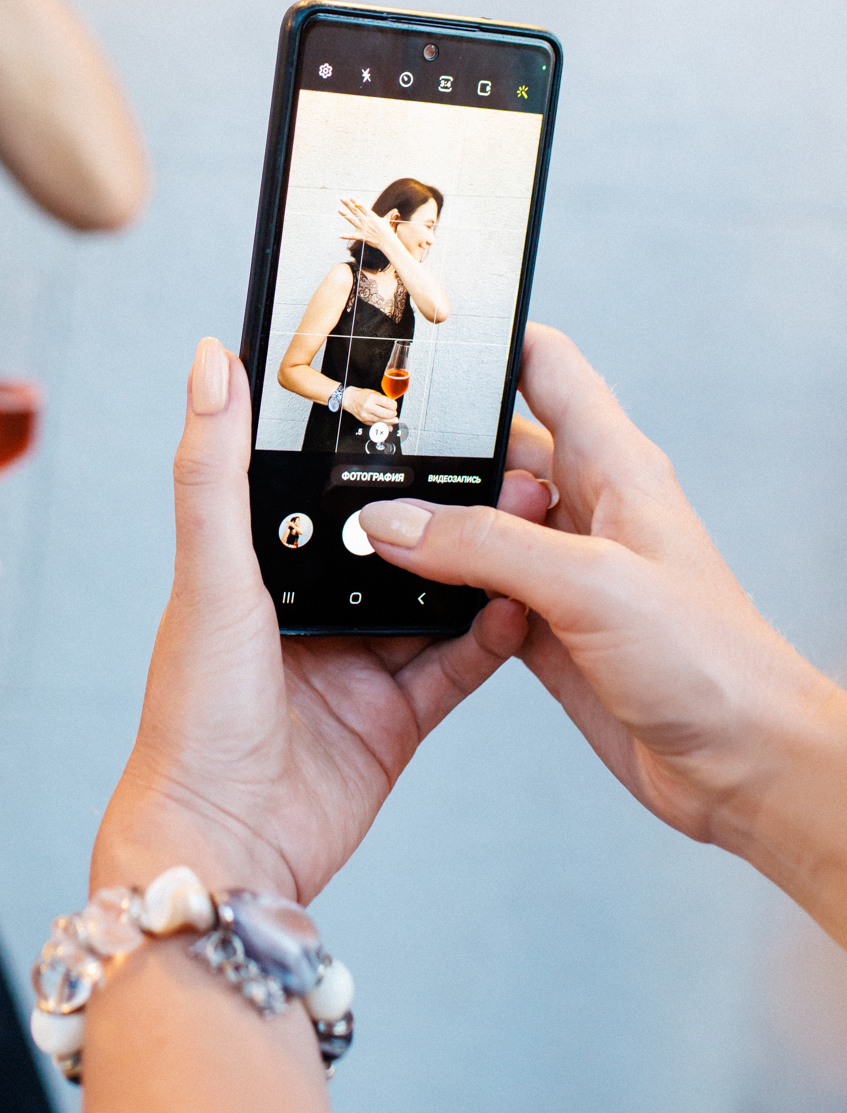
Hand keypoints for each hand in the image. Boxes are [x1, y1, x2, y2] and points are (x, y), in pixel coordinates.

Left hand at [92, 339, 546, 901]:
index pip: (320, 489)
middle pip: (392, 541)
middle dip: (445, 507)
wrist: (225, 843)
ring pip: (434, 598)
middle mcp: (307, 611)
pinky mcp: (395, 720)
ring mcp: (355, 666)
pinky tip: (524, 601)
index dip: (370, 448)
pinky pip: (455, 665)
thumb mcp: (210, 572)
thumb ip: (215, 469)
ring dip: (480, 564)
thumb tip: (211, 358)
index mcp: (253, 568)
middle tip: (504, 461)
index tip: (426, 400)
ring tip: (530, 518)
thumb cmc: (193, 712)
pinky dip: (491, 636)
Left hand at [339, 195, 397, 255]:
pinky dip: (346, 236)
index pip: (362, 207)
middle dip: (348, 204)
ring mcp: (363, 229)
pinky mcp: (362, 236)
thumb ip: (389, 215)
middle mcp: (366, 221)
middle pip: (356, 211)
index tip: (350, 197)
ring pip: (352, 220)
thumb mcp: (387, 221)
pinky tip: (339, 235)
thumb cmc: (388, 231)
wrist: (387, 242)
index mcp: (371, 216)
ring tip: (339, 210)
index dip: (356, 201)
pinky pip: (352, 236)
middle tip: (342, 198)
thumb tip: (395, 210)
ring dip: (345, 215)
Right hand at [341, 384, 397, 424]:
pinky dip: (385, 426)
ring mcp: (366, 415)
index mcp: (372, 398)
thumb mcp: (374, 393)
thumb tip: (393, 408)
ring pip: (383, 422)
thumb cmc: (362, 396)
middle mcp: (369, 407)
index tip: (394, 405)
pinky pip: (378, 425)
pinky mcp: (365, 421)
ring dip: (391, 421)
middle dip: (393, 414)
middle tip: (394, 412)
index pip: (389, 404)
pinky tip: (389, 425)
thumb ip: (384, 400)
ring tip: (394, 420)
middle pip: (387, 414)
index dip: (394, 406)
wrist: (350, 400)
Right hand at [357, 325, 846, 939]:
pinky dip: (439, 594)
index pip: (545, 369)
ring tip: (371, 531)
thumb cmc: (711, 662)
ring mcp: (564, 571)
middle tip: (369, 463)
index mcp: (615, 467)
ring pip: (475, 526)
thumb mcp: (589, 584)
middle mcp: (587, 510)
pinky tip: (406, 598)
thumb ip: (485, 546)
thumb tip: (394, 522)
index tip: (421, 346)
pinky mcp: (545, 630)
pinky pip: (474, 594)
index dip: (490, 346)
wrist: (743, 766)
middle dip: (434, 454)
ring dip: (430, 531)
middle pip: (493, 452)